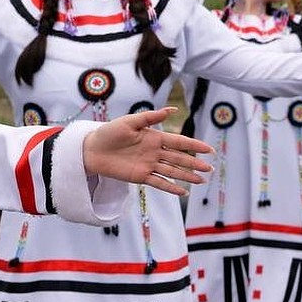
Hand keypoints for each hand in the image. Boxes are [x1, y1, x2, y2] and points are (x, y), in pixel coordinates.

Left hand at [83, 107, 212, 195]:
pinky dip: (171, 187)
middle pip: (179, 158)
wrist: (91, 150)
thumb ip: (150, 117)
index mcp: (154, 137)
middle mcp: (154, 152)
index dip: (194, 145)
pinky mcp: (140, 176)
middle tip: (210, 168)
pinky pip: (159, 182)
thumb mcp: (129, 121)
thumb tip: (173, 109)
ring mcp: (149, 165)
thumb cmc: (109, 133)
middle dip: (195, 163)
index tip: (209, 149)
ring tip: (202, 180)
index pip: (179, 142)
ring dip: (187, 176)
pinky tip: (183, 192)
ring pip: (172, 171)